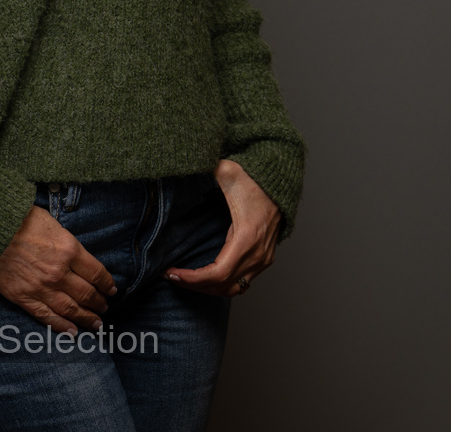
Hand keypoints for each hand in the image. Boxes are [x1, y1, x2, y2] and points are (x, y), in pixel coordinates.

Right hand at [0, 205, 116, 333]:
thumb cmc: (19, 219)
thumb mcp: (52, 223)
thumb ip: (67, 243)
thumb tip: (77, 256)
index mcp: (69, 249)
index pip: (96, 272)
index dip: (107, 283)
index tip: (112, 289)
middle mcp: (59, 272)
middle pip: (86, 293)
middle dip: (99, 302)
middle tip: (105, 307)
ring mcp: (41, 287)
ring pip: (71, 309)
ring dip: (86, 318)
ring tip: (96, 324)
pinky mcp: (24, 298)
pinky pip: (47, 316)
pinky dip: (61, 326)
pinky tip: (72, 332)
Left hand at [164, 159, 280, 297]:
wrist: (280, 185)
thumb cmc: (254, 180)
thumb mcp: (228, 171)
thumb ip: (207, 168)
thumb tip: (186, 162)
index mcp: (246, 238)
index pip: (217, 274)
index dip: (192, 278)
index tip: (172, 273)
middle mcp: (256, 255)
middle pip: (222, 287)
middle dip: (193, 285)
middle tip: (170, 276)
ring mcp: (262, 260)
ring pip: (232, 289)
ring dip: (206, 289)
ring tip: (183, 279)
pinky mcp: (263, 260)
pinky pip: (240, 283)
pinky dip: (220, 285)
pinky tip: (202, 277)